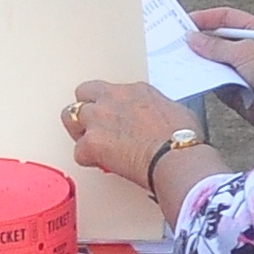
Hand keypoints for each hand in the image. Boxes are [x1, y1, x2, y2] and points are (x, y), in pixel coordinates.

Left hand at [64, 79, 202, 211]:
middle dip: (85, 108)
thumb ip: (155, 109)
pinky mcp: (92, 142)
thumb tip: (157, 121)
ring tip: (90, 144)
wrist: (177, 155)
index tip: (114, 117)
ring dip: (78, 130)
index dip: (108, 104)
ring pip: (70, 116)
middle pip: (82, 93)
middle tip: (94, 126)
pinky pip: (78, 151)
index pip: (109, 89)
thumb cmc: (183, 138)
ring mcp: (99, 119)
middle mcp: (112, 98)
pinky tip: (100, 163)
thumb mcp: (173, 110)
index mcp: (134, 90)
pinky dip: (87, 159)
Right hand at [187, 7, 253, 139]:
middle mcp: (248, 49)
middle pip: (217, 40)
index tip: (185, 22)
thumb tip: (193, 38)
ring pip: (213, 62)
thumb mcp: (245, 51)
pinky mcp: (235, 90)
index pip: (226, 18)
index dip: (206, 18)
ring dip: (199, 62)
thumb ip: (216, 45)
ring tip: (179, 60)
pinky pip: (214, 82)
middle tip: (176, 42)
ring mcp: (241, 70)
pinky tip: (190, 78)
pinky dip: (204, 80)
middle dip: (199, 41)